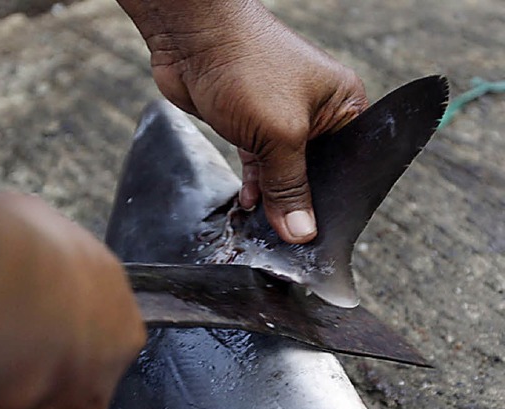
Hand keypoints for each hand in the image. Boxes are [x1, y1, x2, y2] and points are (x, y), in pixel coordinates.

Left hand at [141, 2, 367, 242]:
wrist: (192, 38)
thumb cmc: (247, 67)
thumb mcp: (280, 135)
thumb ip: (290, 187)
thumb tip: (302, 232)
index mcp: (342, 105)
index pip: (350, 164)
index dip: (336, 199)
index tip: (322, 231)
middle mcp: (316, 113)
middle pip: (316, 173)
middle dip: (300, 202)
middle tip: (291, 235)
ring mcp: (281, 119)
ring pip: (284, 173)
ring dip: (274, 199)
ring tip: (267, 227)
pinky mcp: (251, 126)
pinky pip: (259, 165)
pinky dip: (255, 185)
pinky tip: (249, 204)